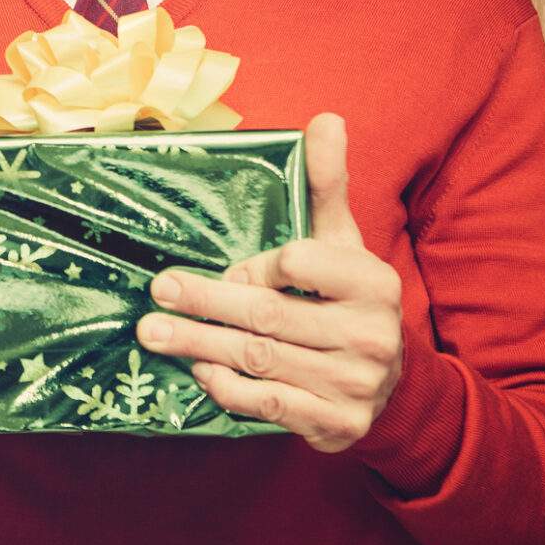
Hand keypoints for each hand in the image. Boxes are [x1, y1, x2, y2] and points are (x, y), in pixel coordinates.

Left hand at [136, 113, 401, 451]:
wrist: (391, 386)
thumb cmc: (347, 299)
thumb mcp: (343, 241)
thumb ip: (327, 185)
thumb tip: (325, 120)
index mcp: (374, 282)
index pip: (300, 261)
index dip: (259, 264)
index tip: (230, 268)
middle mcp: (370, 334)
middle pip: (268, 313)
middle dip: (204, 302)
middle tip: (158, 291)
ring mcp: (354, 384)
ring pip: (259, 359)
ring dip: (199, 345)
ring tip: (153, 333)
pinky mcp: (336, 425)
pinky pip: (268, 404)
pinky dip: (227, 389)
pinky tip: (198, 372)